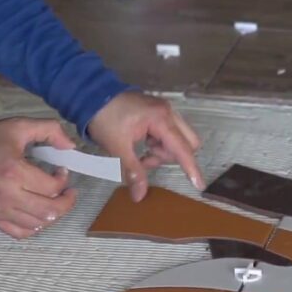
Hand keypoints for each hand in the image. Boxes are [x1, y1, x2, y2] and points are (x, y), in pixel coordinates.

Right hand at [0, 118, 76, 238]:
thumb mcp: (18, 126)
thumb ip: (49, 130)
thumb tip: (70, 146)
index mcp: (14, 172)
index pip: (52, 188)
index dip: (64, 181)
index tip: (61, 171)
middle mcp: (7, 196)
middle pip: (50, 211)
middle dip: (66, 202)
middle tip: (67, 192)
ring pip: (38, 224)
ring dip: (52, 214)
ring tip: (53, 201)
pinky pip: (20, 232)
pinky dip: (34, 226)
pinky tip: (37, 213)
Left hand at [87, 91, 203, 200]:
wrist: (92, 95)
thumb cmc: (105, 118)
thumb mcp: (117, 147)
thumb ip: (133, 171)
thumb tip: (139, 196)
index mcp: (161, 119)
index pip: (182, 148)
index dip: (191, 168)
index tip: (199, 185)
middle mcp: (168, 113)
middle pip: (186, 143)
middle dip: (170, 157)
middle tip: (147, 159)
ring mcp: (165, 111)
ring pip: (178, 140)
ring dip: (162, 152)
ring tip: (140, 153)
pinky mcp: (159, 113)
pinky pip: (169, 134)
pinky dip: (159, 144)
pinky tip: (143, 144)